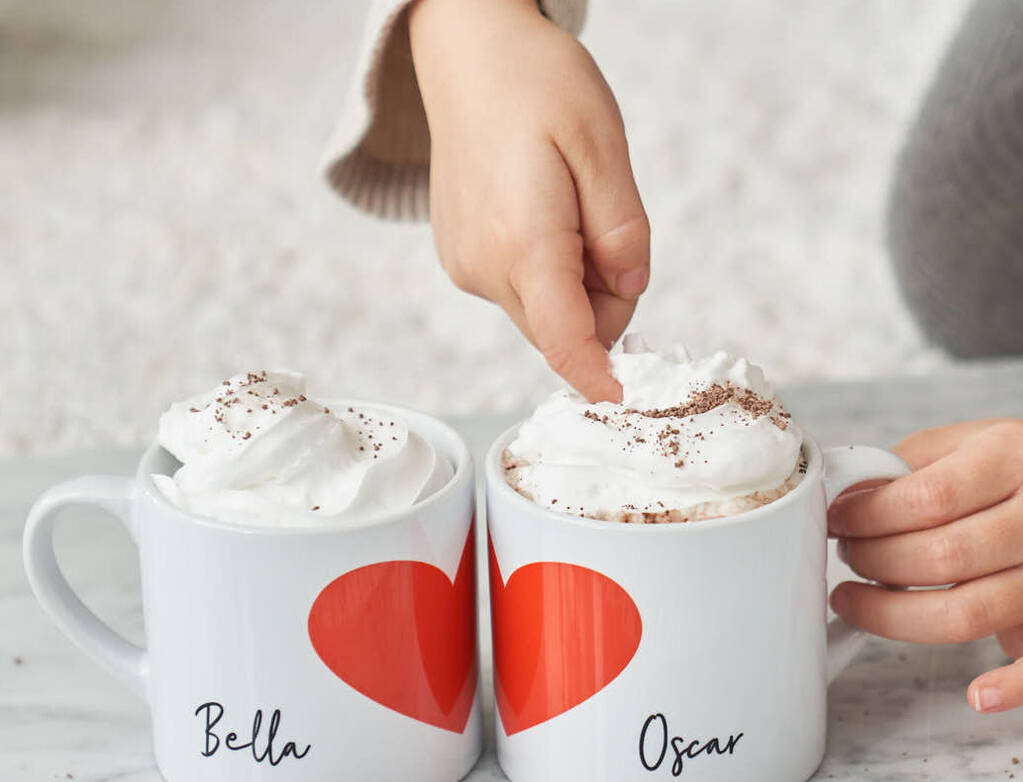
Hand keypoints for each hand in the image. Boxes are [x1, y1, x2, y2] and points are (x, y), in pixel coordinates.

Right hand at [409, 0, 648, 401]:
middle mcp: (485, 269)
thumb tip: (629, 292)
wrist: (466, 55)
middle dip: (602, 301)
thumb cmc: (537, 84)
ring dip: (574, 284)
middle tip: (605, 226)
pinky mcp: (461, 262)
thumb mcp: (603, 144)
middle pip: (564, 331)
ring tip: (565, 207)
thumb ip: (623, 230)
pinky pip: (520, 293)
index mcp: (524, 244)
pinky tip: (537, 212)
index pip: (566, 342)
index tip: (623, 402)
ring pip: (544, 314)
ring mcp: (467, 269)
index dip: (599, 380)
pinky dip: (546, 271)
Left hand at [827, 419, 1022, 712]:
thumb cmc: (1010, 468)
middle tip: (847, 559)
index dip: (868, 518)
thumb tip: (842, 500)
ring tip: (855, 601)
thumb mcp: (964, 442)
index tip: (835, 523)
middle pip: (942, 556)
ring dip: (897, 616)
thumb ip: (906, 465)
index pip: (928, 499)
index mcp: (1008, 459)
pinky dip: (1010, 684)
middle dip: (875, 564)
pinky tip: (976, 693)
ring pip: (971, 610)